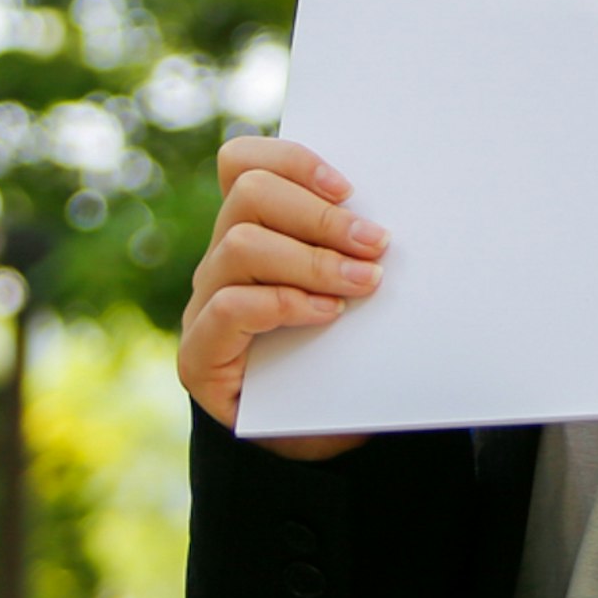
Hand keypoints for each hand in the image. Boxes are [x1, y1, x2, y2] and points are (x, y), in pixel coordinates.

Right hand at [180, 132, 387, 459]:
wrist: (314, 436)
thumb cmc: (340, 351)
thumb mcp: (351, 287)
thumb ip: (355, 247)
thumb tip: (398, 218)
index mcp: (253, 230)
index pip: (242, 163)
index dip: (292, 160)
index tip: (349, 187)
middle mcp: (220, 261)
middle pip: (248, 195)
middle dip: (319, 215)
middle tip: (375, 242)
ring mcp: (204, 306)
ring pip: (240, 246)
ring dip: (311, 260)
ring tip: (362, 282)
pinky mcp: (200, 356)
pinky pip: (228, 308)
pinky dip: (283, 304)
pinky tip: (326, 314)